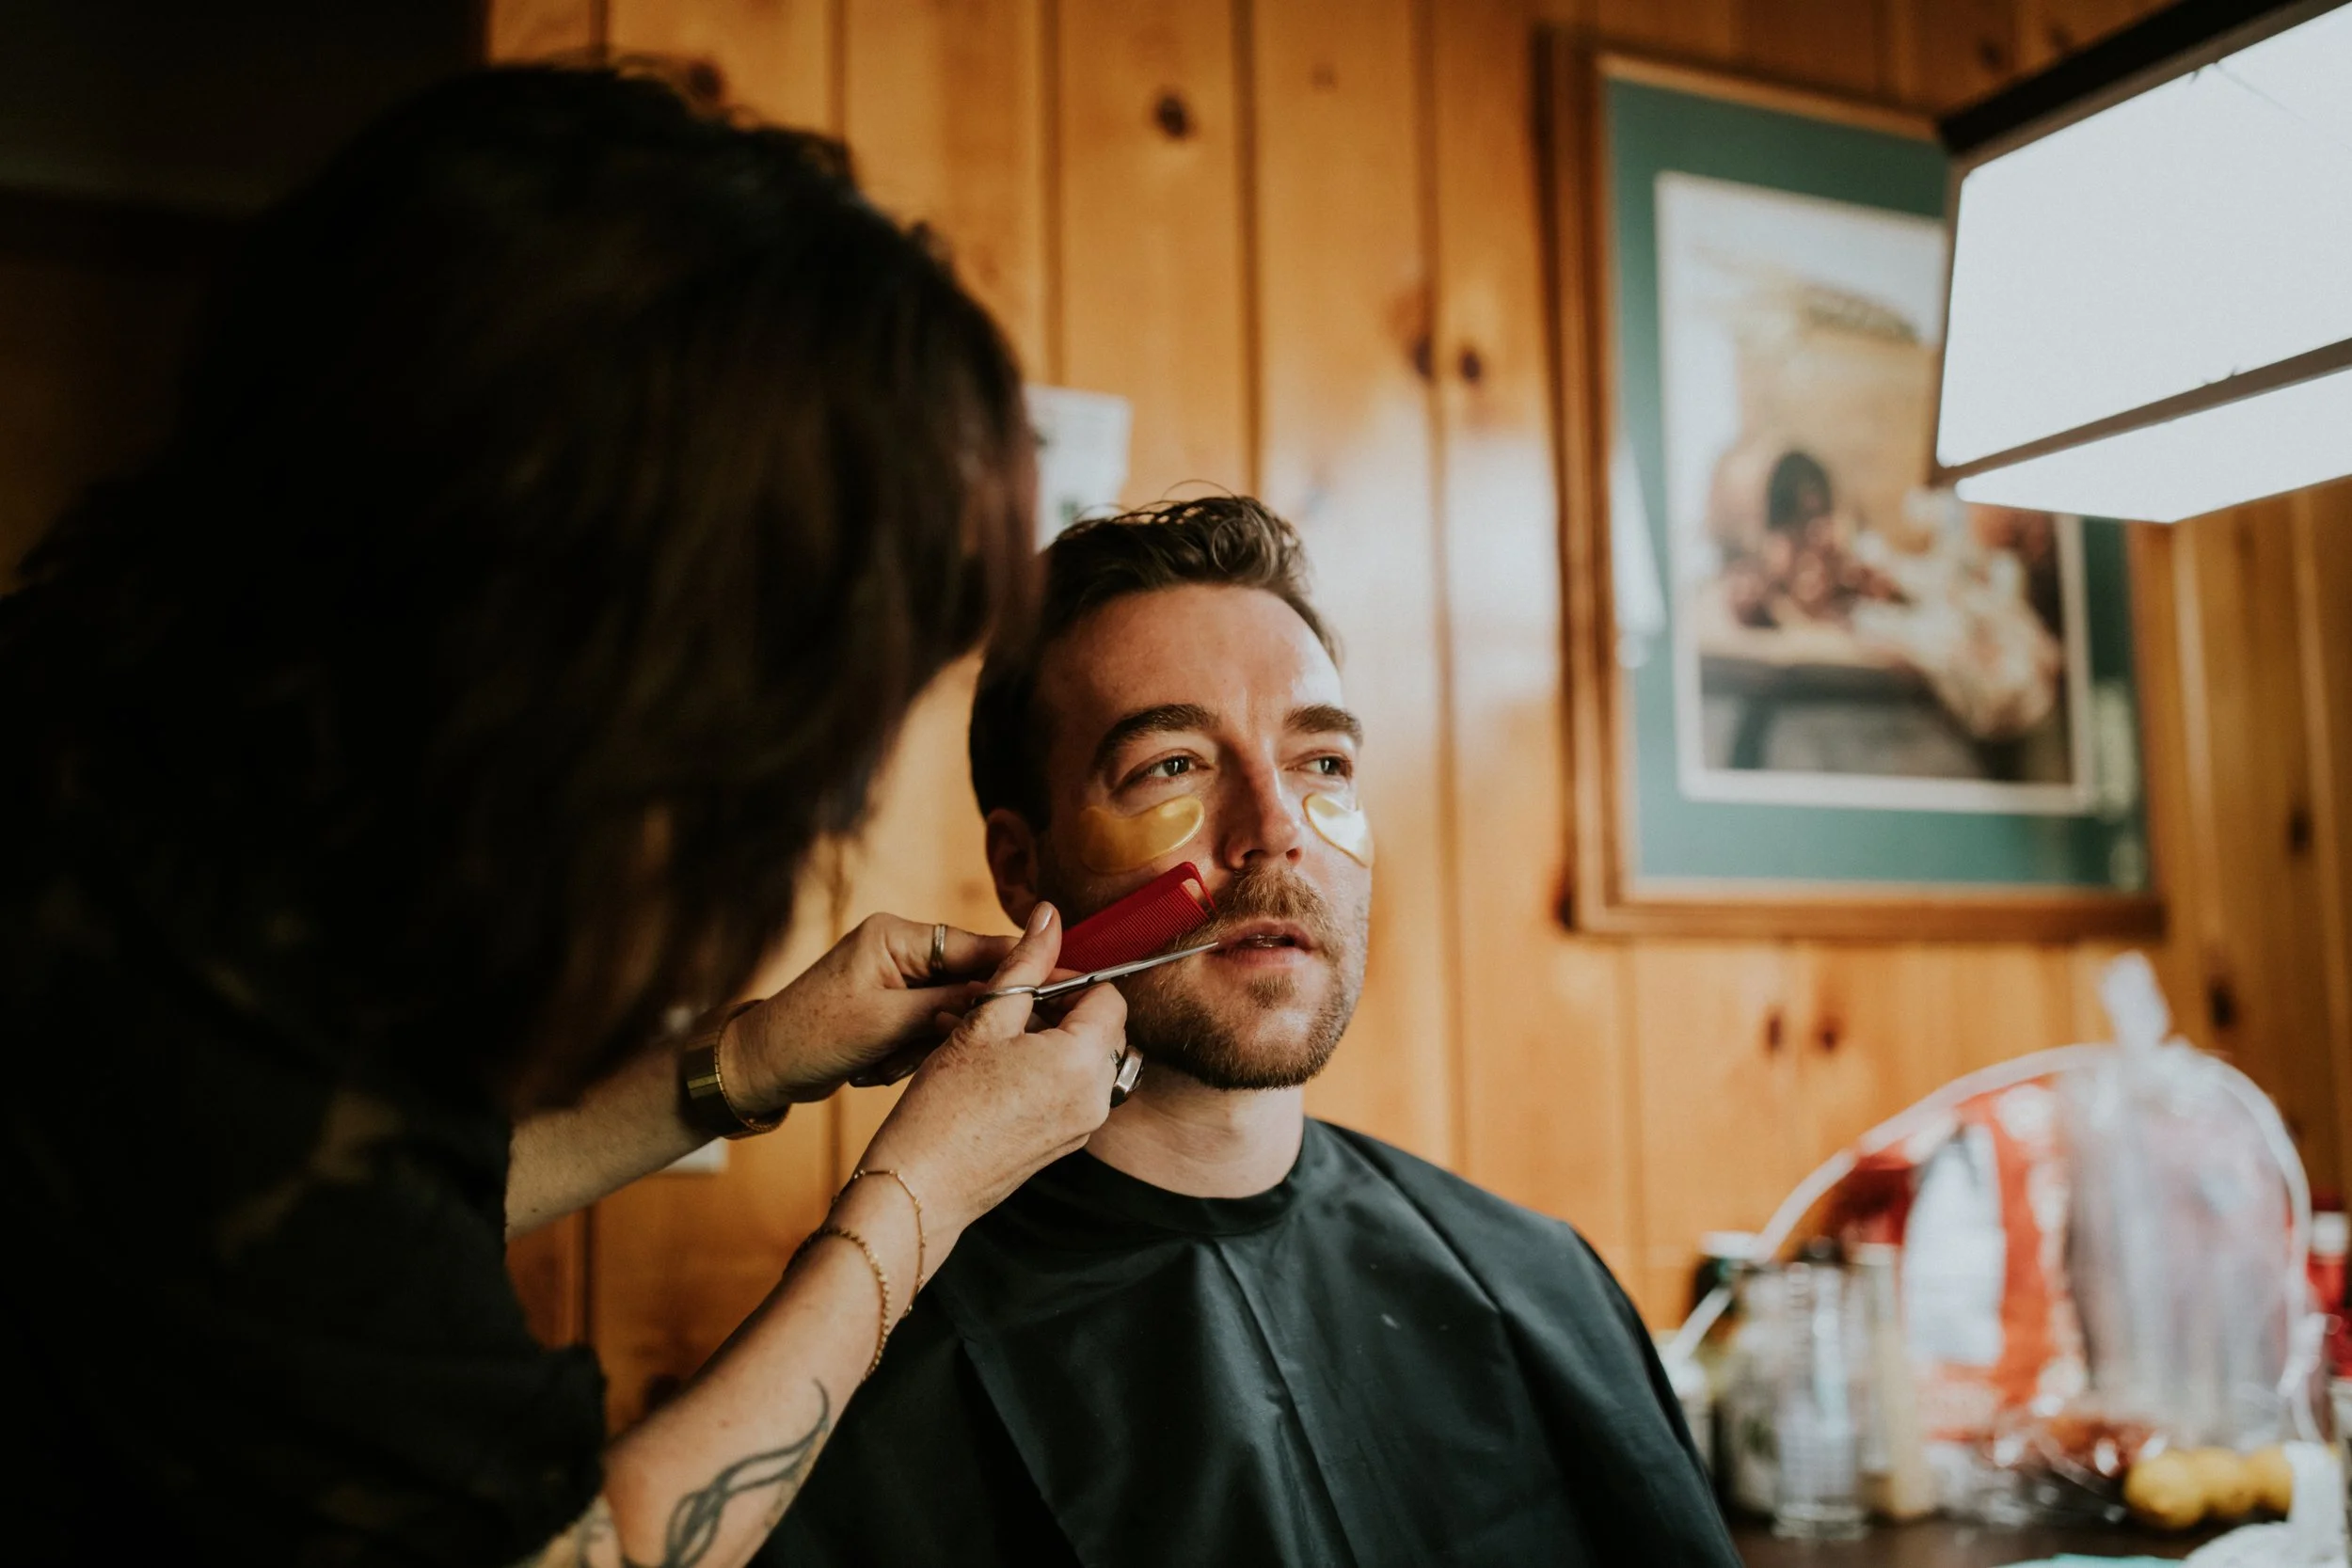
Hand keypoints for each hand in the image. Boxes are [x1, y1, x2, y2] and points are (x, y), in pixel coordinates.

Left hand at [726, 914, 1015, 1110]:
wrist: (758, 1066)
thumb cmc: (811, 1038)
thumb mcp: (889, 1022)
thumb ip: (954, 1003)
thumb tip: (1012, 990)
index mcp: (898, 936)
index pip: (980, 947)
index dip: (1023, 968)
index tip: (1065, 986)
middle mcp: (901, 949)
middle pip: (970, 981)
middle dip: (957, 1024)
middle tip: (927, 1048)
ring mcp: (896, 979)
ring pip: (952, 1011)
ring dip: (929, 1045)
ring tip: (885, 1061)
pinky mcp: (892, 1007)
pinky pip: (929, 1028)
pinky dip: (913, 1052)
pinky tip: (879, 1067)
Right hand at [855, 902, 1124, 1252]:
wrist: (921, 1188)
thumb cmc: (944, 1104)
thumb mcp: (984, 1020)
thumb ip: (1025, 964)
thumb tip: (1049, 914)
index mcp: (1084, 1060)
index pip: (1106, 994)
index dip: (1068, 978)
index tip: (1025, 981)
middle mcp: (1098, 1096)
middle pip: (1101, 1027)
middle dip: (1057, 1009)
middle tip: (1003, 1007)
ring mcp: (1084, 1125)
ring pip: (1084, 1059)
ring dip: (1046, 1038)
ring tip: (987, 1036)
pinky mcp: (1065, 1143)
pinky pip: (1070, 1091)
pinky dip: (1042, 1071)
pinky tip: (991, 1069)